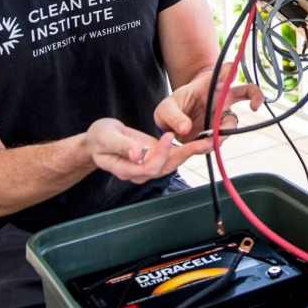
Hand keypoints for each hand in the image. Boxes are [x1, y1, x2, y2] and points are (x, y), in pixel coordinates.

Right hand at [84, 118, 207, 183]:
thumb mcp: (106, 137)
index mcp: (125, 168)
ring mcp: (148, 166)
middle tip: (202, 142)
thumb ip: (121, 145)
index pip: (148, 166)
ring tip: (208, 142)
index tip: (169, 136)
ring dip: (190, 153)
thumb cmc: (99, 137)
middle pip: (165, 167)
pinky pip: (173, 156)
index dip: (161, 153)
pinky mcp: (155, 156)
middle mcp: (140, 171)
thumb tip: (136, 154)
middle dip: (185, 155)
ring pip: (172, 163)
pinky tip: (200, 142)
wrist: (99, 139)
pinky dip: (187, 149)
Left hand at [153, 75, 265, 142]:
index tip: (230, 74)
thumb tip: (186, 128)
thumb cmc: (170, 110)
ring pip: (232, 122)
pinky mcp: (217, 132)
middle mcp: (220, 99)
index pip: (224, 71)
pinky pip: (221, 138)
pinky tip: (200, 144)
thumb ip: (174, 117)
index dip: (230, 71)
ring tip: (207, 139)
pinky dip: (212, 143)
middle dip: (256, 96)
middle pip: (247, 91)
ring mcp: (221, 116)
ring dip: (223, 131)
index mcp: (208, 85)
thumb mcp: (165, 110)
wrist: (170, 127)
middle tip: (254, 106)